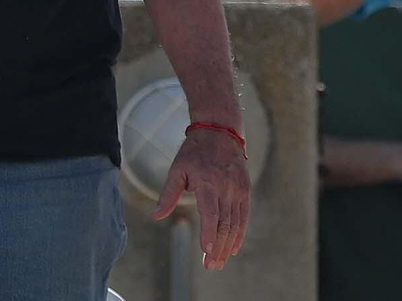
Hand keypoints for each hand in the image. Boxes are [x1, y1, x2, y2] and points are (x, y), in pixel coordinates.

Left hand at [153, 129, 250, 270]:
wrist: (219, 134)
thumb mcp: (177, 170)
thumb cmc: (193, 154)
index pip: (210, 213)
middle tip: (210, 266)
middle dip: (217, 248)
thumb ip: (168, 194)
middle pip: (224, 224)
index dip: (209, 233)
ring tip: (219, 262)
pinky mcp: (245, 192)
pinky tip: (232, 249)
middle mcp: (226, 189)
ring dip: (227, 246)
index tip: (206, 251)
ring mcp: (238, 191)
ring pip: (235, 224)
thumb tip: (156, 216)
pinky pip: (244, 218)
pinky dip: (239, 235)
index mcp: (207, 183)